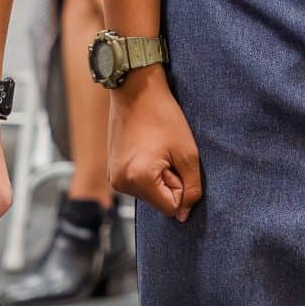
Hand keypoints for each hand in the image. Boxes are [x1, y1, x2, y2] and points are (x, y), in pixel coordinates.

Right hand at [111, 73, 204, 220]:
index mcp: (139, 180)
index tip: (175, 160)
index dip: (181, 186)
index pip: (171, 207)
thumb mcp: (188, 153)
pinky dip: (146, 171)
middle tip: (165, 151)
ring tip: (155, 148)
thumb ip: (191, 188)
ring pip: (149, 192)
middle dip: (169, 180)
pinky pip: (138, 183)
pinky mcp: (112, 171)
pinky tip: (146, 148)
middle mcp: (121, 184)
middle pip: (159, 201)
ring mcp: (114, 178)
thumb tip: (183, 215)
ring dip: (158, 175)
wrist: (136, 90)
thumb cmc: (163, 116)